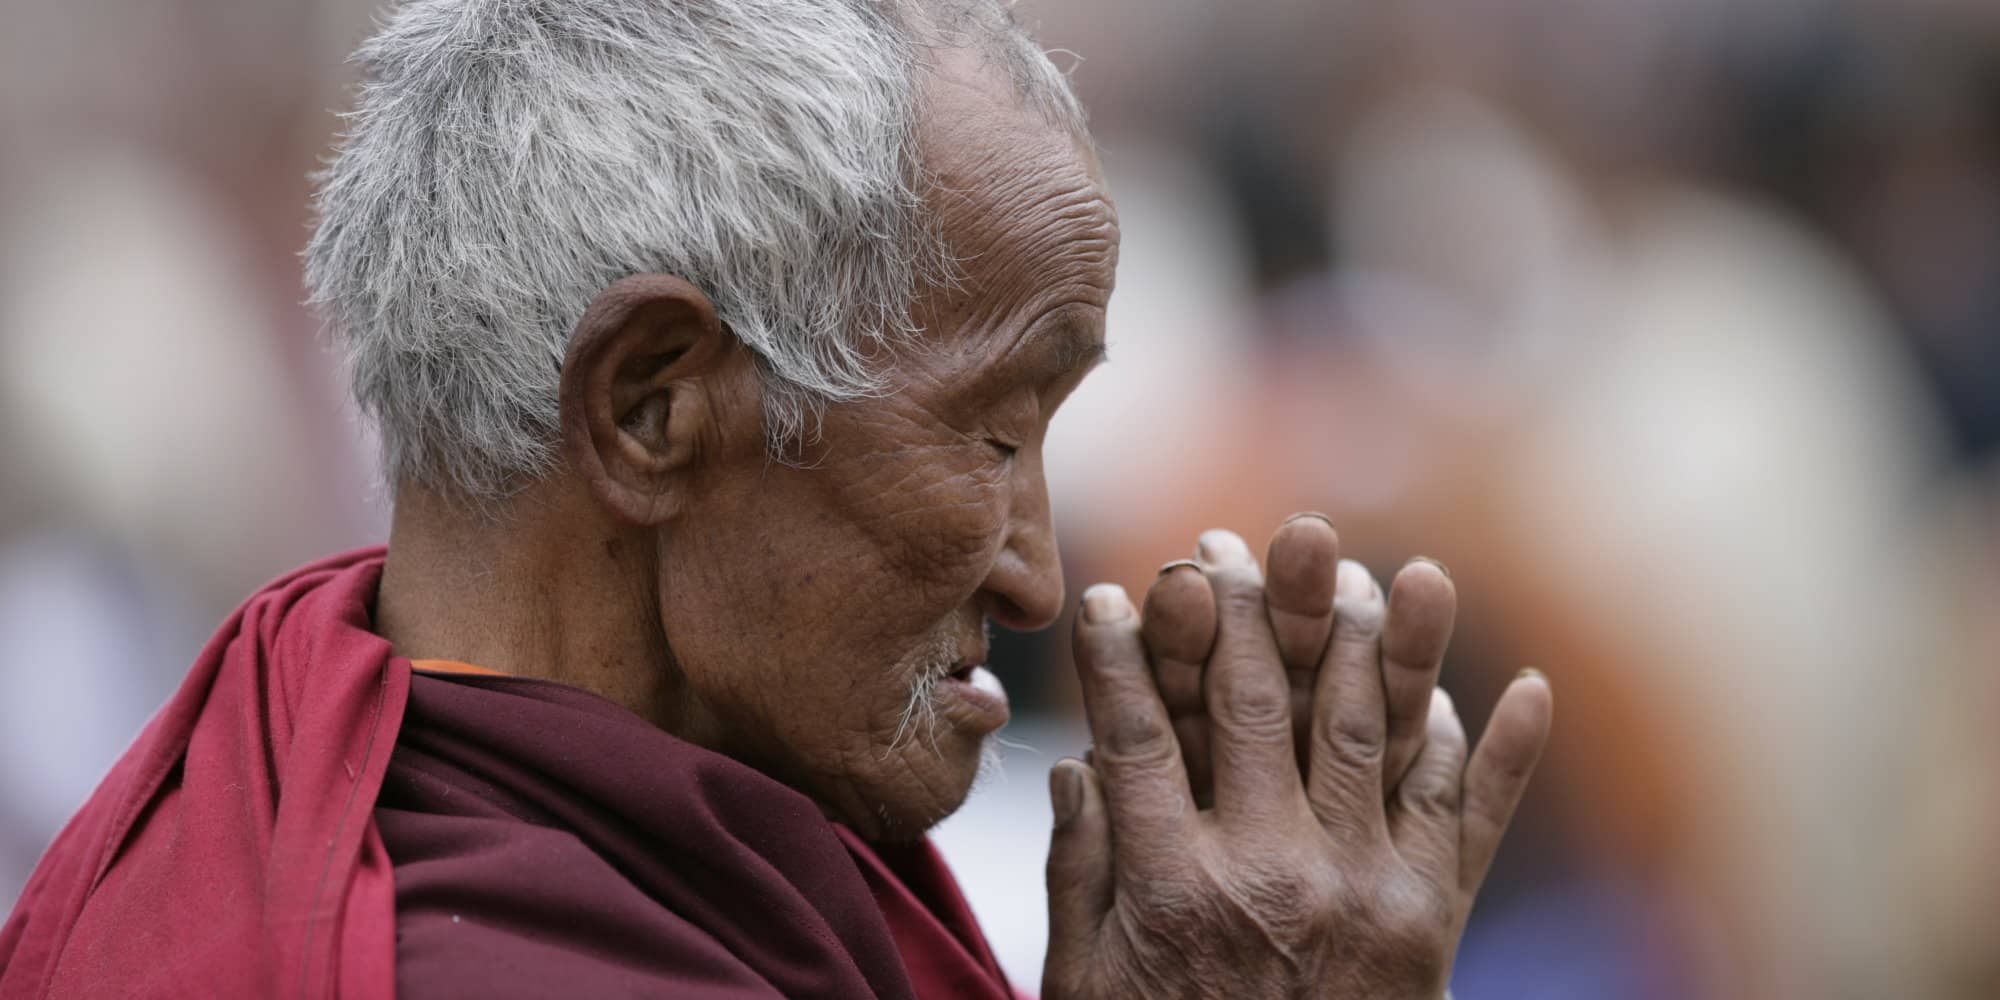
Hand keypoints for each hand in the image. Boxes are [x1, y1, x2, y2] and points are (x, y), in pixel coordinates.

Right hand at [1041, 517, 1551, 998]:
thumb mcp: (1085, 989)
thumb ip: (1079, 877)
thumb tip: (1076, 772)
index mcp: (1172, 889)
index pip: (1135, 736)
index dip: (1117, 657)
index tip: (1107, 592)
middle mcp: (1273, 873)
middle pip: (1254, 705)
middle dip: (1241, 607)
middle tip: (1231, 539)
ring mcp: (1364, 891)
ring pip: (1367, 731)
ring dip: (1376, 638)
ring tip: (1380, 564)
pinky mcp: (1432, 923)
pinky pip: (1475, 820)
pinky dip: (1504, 754)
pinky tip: (1526, 685)